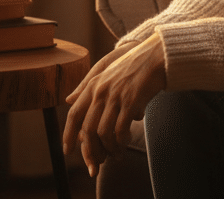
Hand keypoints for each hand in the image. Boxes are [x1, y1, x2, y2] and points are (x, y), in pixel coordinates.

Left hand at [63, 33, 167, 176]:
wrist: (156, 57)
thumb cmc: (132, 67)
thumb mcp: (106, 74)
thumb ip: (87, 87)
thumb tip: (68, 101)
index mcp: (92, 85)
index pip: (74, 115)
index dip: (68, 135)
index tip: (68, 151)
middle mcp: (100, 91)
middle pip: (87, 129)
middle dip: (90, 152)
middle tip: (96, 165)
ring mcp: (115, 97)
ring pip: (103, 133)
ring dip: (109, 149)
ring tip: (115, 156)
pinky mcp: (131, 102)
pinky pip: (120, 131)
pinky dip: (121, 142)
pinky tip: (125, 145)